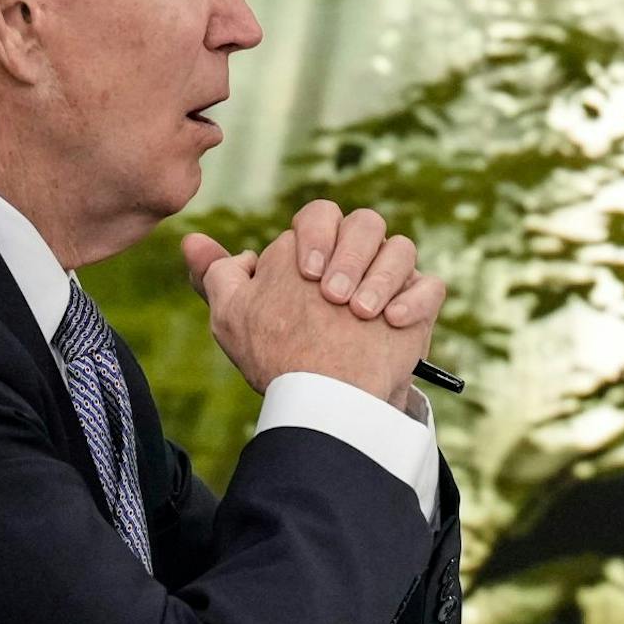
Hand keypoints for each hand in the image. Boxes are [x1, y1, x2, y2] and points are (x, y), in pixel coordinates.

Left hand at [181, 229, 434, 405]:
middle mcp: (355, 261)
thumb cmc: (279, 358)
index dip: (316, 235)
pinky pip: (431, 285)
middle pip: (366, 222)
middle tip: (334, 296)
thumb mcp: (234, 318)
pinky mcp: (418, 307)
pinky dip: (413, 301)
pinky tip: (392, 322)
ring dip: (381, 276)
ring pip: (401, 247)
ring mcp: (390, 282)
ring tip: (361, 314)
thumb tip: (192, 241)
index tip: (307, 272)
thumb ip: (215, 276)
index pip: (320, 217)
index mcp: (315, 253)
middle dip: (350, 254)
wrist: (324, 406)